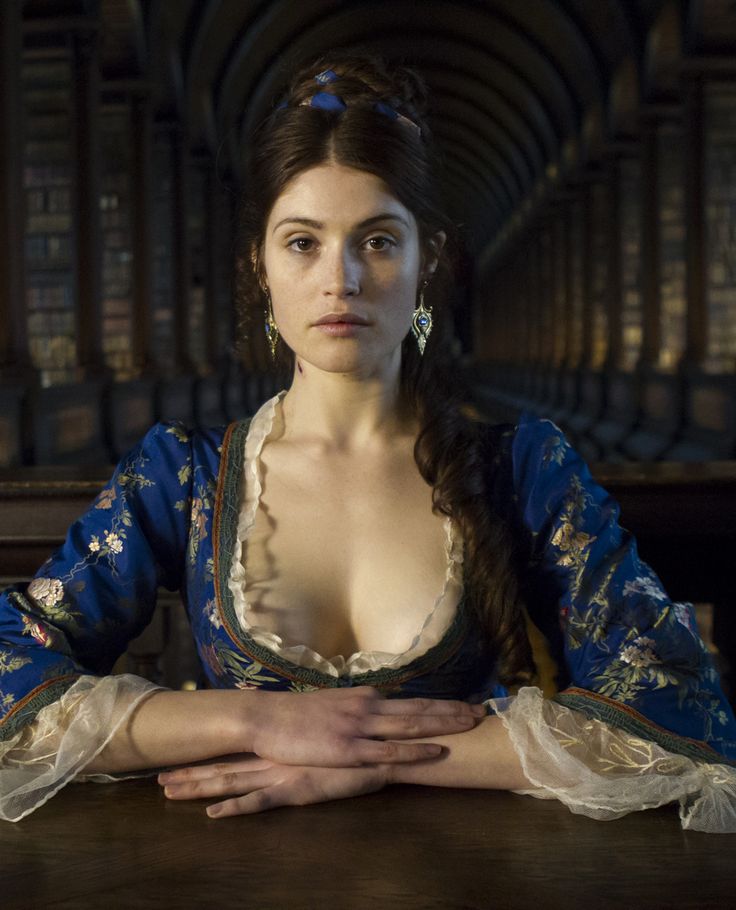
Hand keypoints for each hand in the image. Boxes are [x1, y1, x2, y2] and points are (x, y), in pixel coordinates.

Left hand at [159, 754, 391, 817]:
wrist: (375, 748)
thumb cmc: (351, 743)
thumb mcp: (321, 738)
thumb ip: (304, 740)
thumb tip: (291, 738)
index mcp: (276, 746)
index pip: (232, 751)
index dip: (204, 756)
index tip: (177, 759)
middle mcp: (271, 758)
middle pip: (223, 767)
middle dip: (190, 774)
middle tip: (158, 780)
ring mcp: (280, 774)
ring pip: (231, 782)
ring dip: (200, 788)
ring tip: (169, 793)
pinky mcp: (295, 791)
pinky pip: (259, 803)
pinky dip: (235, 809)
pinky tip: (214, 816)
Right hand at [245, 686, 483, 766]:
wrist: (267, 718)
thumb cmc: (298, 715)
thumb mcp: (335, 704)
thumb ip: (359, 708)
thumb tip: (379, 709)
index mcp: (366, 697)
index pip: (413, 700)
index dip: (442, 704)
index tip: (467, 704)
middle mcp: (369, 707)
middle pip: (420, 709)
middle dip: (453, 711)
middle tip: (482, 712)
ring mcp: (360, 727)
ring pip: (411, 725)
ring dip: (443, 725)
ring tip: (470, 725)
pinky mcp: (348, 748)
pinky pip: (389, 751)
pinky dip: (415, 751)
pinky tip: (436, 751)